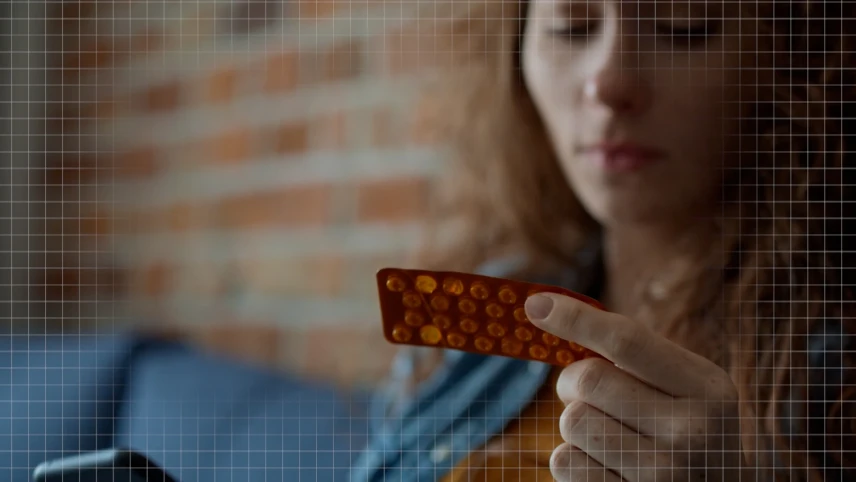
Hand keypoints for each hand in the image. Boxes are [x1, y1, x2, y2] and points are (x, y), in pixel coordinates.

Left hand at [524, 293, 753, 481]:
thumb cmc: (684, 425)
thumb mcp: (684, 384)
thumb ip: (632, 351)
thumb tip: (545, 309)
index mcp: (707, 387)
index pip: (627, 341)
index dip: (575, 318)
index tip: (535, 304)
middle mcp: (691, 432)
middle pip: (588, 380)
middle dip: (572, 379)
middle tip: (585, 391)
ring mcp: (661, 474)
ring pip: (572, 421)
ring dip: (575, 421)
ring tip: (605, 432)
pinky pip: (564, 462)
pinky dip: (571, 456)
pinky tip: (603, 462)